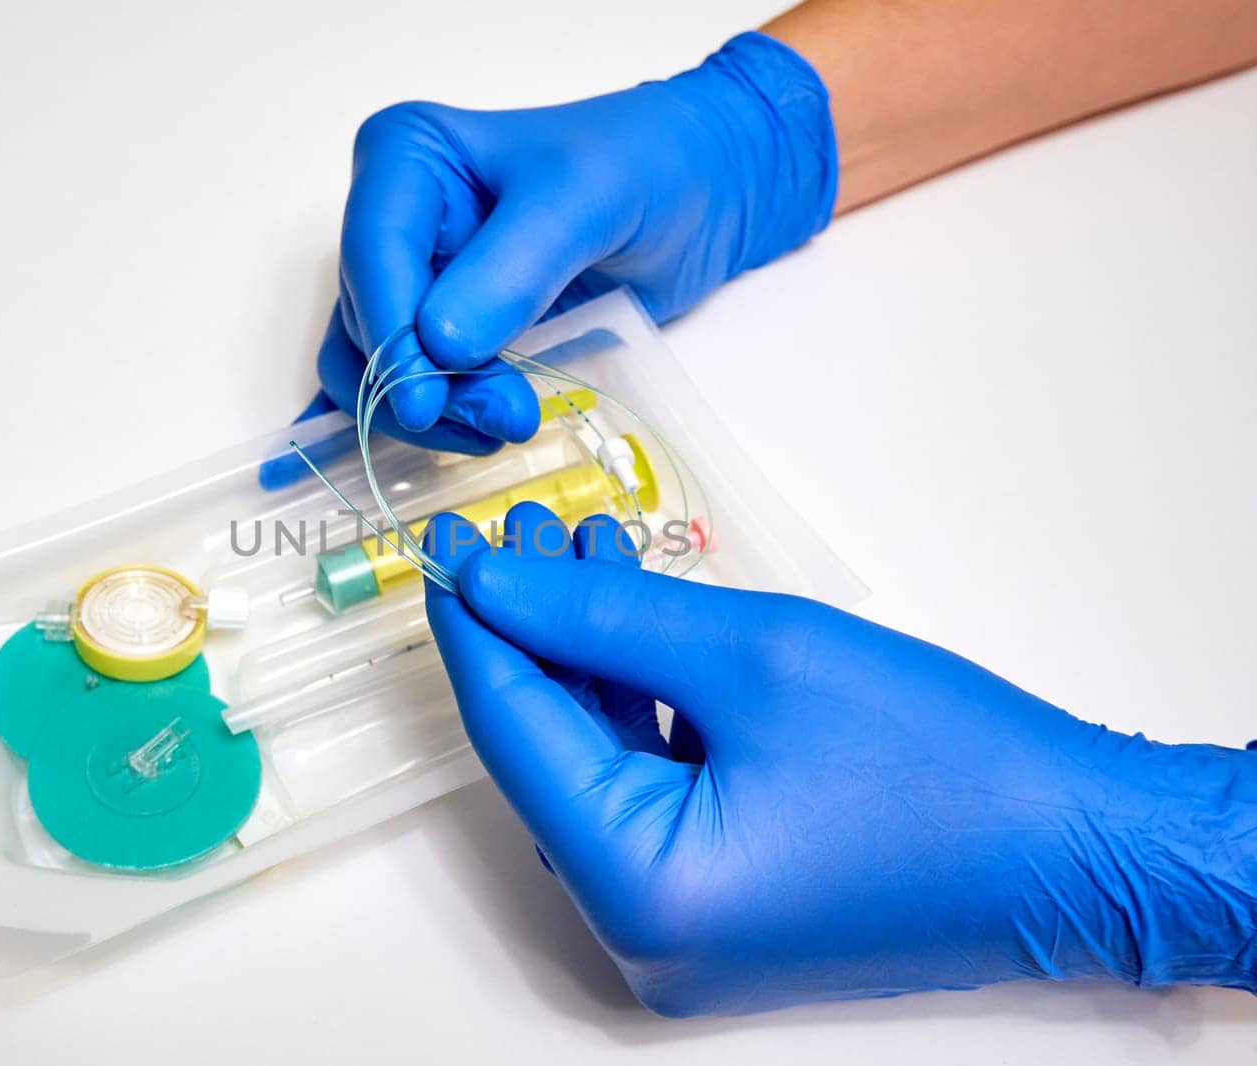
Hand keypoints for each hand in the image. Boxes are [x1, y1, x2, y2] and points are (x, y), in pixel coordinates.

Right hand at [291, 32, 837, 464]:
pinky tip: (466, 439)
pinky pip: (405, 388)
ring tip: (509, 421)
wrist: (701, 188)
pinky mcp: (442, 330)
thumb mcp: (585, 200)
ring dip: (431, 413)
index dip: (390, 335)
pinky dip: (429, 421)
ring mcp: (414, 279)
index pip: (371, 254)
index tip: (425, 400)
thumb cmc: (649, 165)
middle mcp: (393, 217)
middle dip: (424, 382)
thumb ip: (513, 269)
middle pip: (368, 322)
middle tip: (506, 416)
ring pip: (375, 368)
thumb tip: (440, 346)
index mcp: (405, 156)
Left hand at [423, 503, 1256, 1015]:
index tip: (443, 541)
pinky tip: (640, 621)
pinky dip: (638, 706)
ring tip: (583, 545)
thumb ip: (600, 616)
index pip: (510, 734)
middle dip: (532, 632)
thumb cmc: (941, 759)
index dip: (471, 625)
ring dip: (587, 657)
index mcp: (640, 889)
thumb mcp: (750, 654)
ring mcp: (681, 928)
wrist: (1081, 847)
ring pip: (595, 764)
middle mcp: (642, 933)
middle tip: (516, 526)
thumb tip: (490, 583)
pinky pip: (649, 792)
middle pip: (546, 752)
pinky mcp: (720, 905)